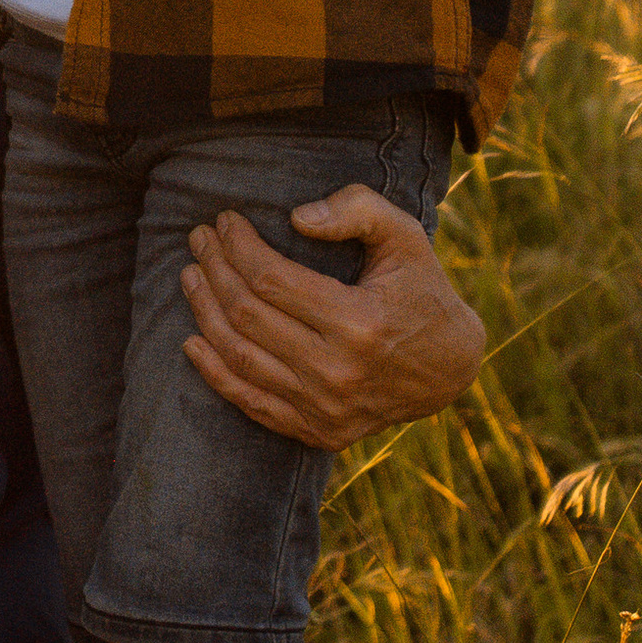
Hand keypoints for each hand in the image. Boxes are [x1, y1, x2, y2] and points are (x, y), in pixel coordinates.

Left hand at [179, 185, 486, 450]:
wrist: (450, 368)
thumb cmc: (419, 289)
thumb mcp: (404, 236)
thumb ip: (356, 211)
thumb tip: (296, 217)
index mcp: (360, 322)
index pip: (271, 279)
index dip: (238, 246)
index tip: (225, 220)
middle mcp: (339, 372)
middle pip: (247, 315)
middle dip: (214, 269)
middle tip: (199, 240)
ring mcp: (326, 409)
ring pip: (240, 358)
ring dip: (204, 313)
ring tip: (191, 276)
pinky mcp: (319, 432)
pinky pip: (251, 403)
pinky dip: (215, 373)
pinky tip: (193, 340)